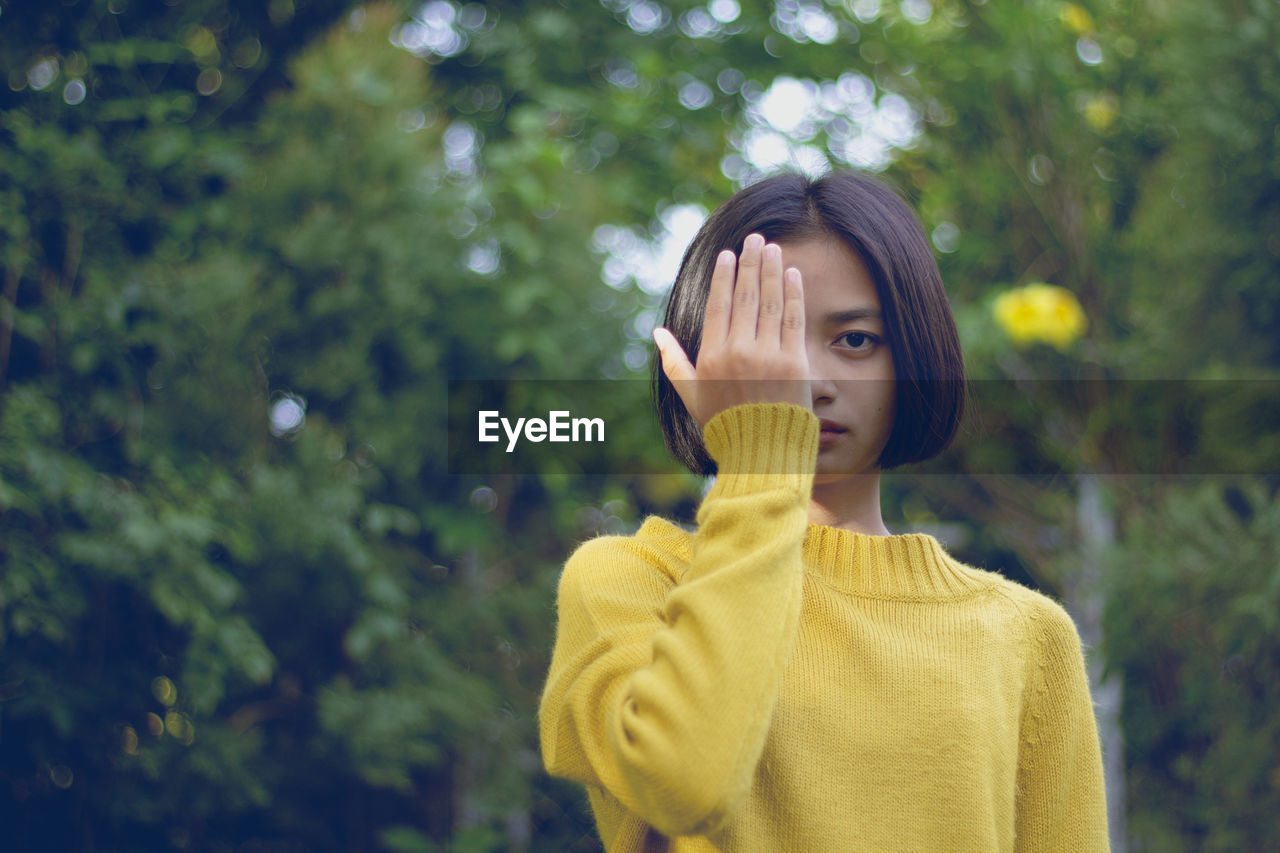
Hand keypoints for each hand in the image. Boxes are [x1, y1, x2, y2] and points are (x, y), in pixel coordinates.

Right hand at [653, 233, 809, 427]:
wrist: (762, 451)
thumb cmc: (724, 424)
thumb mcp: (691, 395)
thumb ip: (674, 361)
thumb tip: (657, 333)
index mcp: (713, 356)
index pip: (719, 305)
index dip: (725, 276)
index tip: (729, 255)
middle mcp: (740, 351)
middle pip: (746, 296)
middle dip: (751, 263)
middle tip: (755, 239)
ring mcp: (769, 355)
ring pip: (770, 302)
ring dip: (773, 271)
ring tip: (774, 249)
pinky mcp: (795, 362)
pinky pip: (793, 319)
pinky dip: (793, 294)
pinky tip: (792, 274)